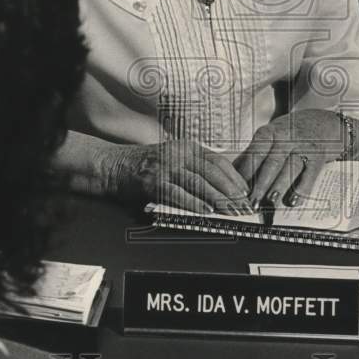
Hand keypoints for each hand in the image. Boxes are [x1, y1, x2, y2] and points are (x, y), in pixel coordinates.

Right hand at [101, 139, 250, 212]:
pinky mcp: (154, 182)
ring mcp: (166, 167)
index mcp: (187, 147)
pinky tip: (206, 211)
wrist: (113, 166)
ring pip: (199, 183)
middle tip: (242, 206)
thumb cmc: (145, 167)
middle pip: (212, 173)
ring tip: (230, 211)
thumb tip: (222, 187)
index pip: (218, 161)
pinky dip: (194, 203)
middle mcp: (178, 154)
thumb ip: (195, 168)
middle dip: (230, 192)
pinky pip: (179, 194)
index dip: (235, 178)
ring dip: (217, 200)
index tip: (245, 192)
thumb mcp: (173, 158)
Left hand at [235, 110, 358, 209]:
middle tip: (251, 202)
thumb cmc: (291, 133)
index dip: (245, 173)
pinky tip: (293, 201)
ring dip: (279, 186)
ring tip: (269, 202)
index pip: (255, 153)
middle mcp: (287, 137)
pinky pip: (310, 174)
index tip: (237, 190)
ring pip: (289, 168)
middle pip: (271, 163)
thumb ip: (253, 153)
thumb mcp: (271, 136)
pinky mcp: (319, 156)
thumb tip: (232, 173)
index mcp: (270, 132)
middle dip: (260, 184)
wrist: (324, 122)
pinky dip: (302, 189)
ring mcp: (304, 146)